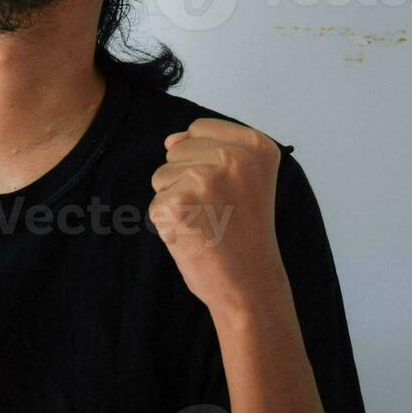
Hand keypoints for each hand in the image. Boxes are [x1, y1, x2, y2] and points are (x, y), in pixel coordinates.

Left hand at [149, 118, 285, 313]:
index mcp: (256, 146)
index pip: (199, 128)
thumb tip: (171, 140)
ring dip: (176, 200)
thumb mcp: (244, 178)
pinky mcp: (177, 204)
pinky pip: (155, 202)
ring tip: (206, 222)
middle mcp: (233, 157)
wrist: (249, 284)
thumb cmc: (244, 233)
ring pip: (162, 175)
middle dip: (187, 180)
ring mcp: (204, 180)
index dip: (204, 160)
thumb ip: (210, 147)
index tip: (229, 190)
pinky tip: (194, 236)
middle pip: (177, 150)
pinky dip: (168, 223)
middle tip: (217, 211)